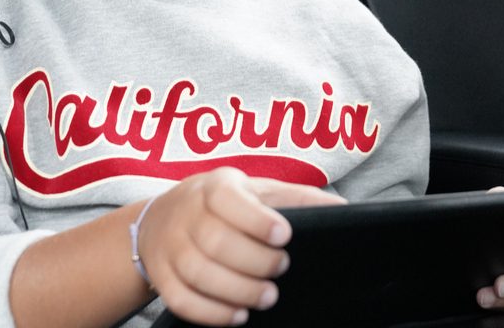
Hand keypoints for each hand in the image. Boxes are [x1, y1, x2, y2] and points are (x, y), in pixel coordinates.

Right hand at [137, 167, 345, 325]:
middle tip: (282, 269)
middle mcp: (187, 214)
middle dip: (254, 261)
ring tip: (268, 297)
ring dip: (237, 290)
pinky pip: (181, 299)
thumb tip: (343, 210)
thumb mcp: (256, 190)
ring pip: (198, 273)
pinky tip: (238, 315)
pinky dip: (211, 313)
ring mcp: (169, 246)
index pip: (229, 200)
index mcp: (214, 187)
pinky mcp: (161, 275)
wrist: (162, 217)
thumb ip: (297, 198)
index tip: (284, 236)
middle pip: (216, 242)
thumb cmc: (225, 204)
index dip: (257, 220)